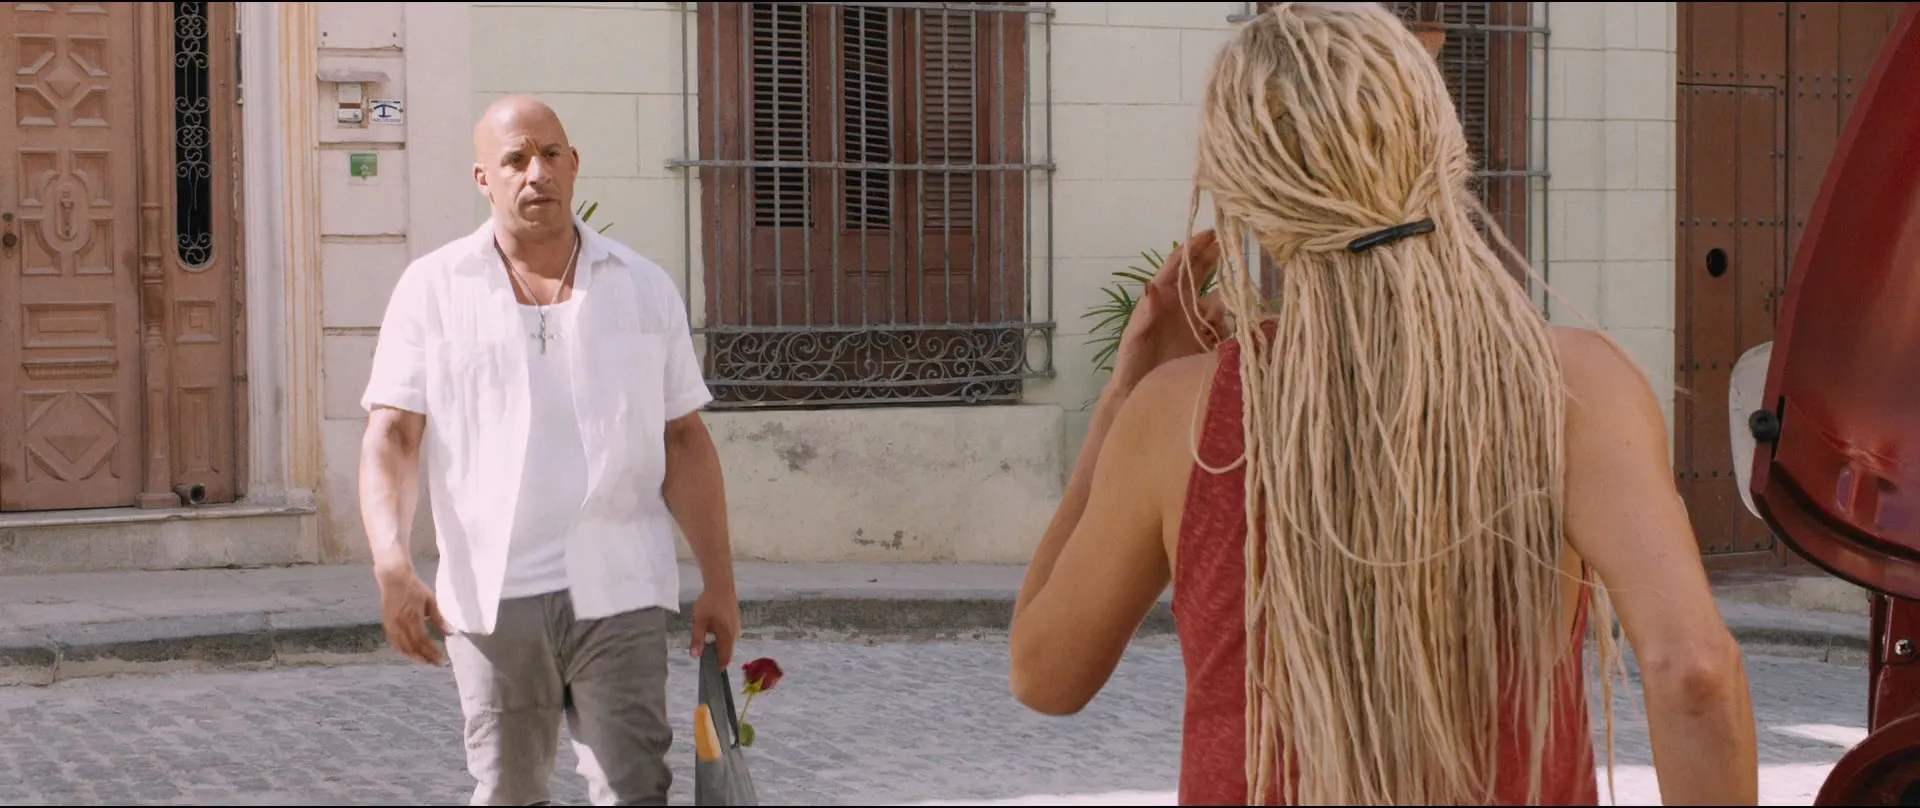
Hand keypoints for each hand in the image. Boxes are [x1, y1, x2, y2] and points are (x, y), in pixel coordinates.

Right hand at [376, 568, 449, 665]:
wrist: (394, 578)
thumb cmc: (414, 588)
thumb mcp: (430, 600)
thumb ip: (440, 618)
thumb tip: (451, 633)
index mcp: (412, 618)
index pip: (422, 641)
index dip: (431, 653)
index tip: (440, 660)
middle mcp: (399, 625)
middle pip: (412, 648)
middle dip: (424, 658)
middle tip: (436, 664)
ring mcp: (391, 626)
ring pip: (402, 648)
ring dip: (414, 657)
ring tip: (426, 661)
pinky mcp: (387, 626)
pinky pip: (395, 643)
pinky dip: (404, 651)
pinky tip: (412, 654)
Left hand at [690, 585, 741, 667]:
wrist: (721, 585)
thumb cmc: (709, 602)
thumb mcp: (699, 621)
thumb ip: (697, 639)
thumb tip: (695, 656)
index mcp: (727, 636)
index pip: (725, 658)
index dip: (719, 666)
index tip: (711, 672)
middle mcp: (734, 634)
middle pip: (728, 652)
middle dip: (718, 657)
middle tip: (705, 658)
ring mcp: (736, 627)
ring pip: (729, 644)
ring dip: (720, 648)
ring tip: (707, 646)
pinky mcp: (735, 621)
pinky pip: (730, 636)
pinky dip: (722, 640)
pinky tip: (713, 634)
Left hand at [1112, 229, 1227, 387]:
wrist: (1140, 392)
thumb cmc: (1132, 362)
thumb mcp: (1135, 338)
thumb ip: (1144, 314)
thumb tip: (1150, 285)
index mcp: (1161, 296)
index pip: (1178, 264)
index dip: (1193, 246)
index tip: (1210, 232)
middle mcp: (1180, 303)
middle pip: (1199, 272)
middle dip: (1213, 257)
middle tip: (1231, 244)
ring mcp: (1195, 320)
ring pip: (1217, 300)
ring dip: (1222, 302)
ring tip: (1218, 318)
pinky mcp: (1207, 340)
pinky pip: (1224, 326)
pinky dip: (1228, 326)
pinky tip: (1228, 335)